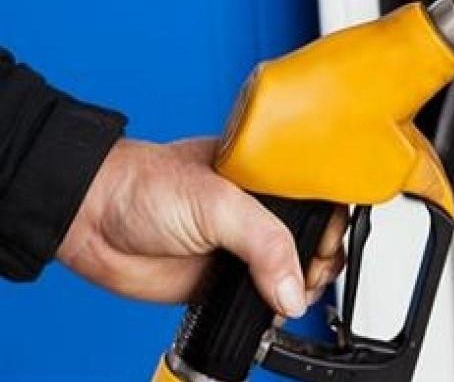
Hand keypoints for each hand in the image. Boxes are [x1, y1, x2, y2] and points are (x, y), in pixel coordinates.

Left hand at [57, 137, 346, 317]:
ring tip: (288, 291)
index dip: (335, 221)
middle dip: (320, 260)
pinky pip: (266, 297)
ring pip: (295, 272)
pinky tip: (272, 305)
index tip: (328, 243)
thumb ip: (264, 243)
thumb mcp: (216, 202)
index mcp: (267, 174)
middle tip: (307, 271)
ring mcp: (245, 246)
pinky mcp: (226, 278)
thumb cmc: (143, 186)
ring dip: (300, 288)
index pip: (322, 195)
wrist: (91, 222)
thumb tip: (293, 290)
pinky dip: (275, 308)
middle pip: (316, 238)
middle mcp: (261, 210)